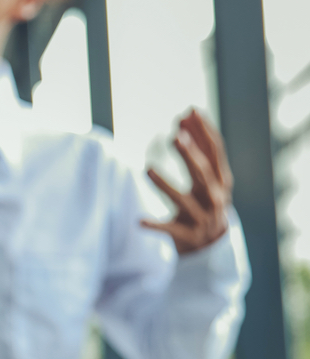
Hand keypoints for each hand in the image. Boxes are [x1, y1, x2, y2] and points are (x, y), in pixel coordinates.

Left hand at [143, 109, 233, 254]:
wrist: (211, 246)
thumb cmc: (204, 203)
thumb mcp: (205, 178)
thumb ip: (197, 150)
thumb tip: (185, 116)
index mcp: (220, 181)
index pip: (215, 152)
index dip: (204, 132)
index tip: (190, 112)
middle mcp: (214, 198)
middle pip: (202, 174)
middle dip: (190, 155)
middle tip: (175, 137)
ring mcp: (201, 218)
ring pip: (183, 201)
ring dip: (165, 185)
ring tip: (147, 169)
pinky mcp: (186, 236)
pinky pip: (168, 230)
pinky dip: (154, 226)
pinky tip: (138, 221)